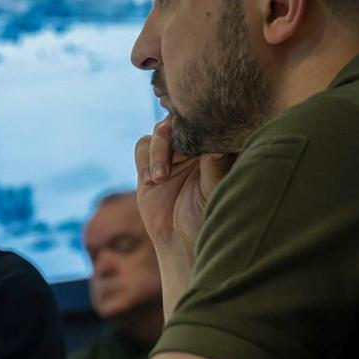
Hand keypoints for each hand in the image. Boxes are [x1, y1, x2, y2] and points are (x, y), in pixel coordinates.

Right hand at [135, 115, 235, 255]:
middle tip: (169, 142)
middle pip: (180, 120)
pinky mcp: (151, 162)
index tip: (190, 127)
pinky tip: (151, 182)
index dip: (198, 117)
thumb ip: (214, 168)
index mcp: (216, 148)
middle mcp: (194, 147)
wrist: (180, 241)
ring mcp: (173, 153)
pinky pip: (142, 145)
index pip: (208, 121)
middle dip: (172, 132)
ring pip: (160, 130)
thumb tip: (216, 147)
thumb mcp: (213, 192)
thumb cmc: (205, 218)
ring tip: (159, 178)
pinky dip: (144, 161)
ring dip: (157, 150)